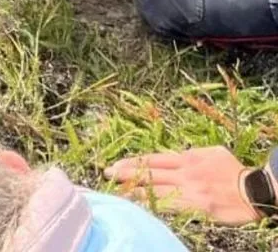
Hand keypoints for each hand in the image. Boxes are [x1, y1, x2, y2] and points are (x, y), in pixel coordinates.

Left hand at [104, 146, 259, 225]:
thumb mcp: (212, 153)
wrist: (254, 190)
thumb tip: (175, 155)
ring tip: (115, 193)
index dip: (132, 161)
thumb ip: (190, 154)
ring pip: (154, 190)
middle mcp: (185, 172)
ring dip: (133, 191)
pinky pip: (168, 206)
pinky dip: (151, 206)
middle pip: (149, 172)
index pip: (153, 159)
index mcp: (188, 157)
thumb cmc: (234, 171)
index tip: (116, 164)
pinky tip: (138, 208)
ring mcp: (189, 190)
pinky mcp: (196, 206)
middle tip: (106, 173)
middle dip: (125, 173)